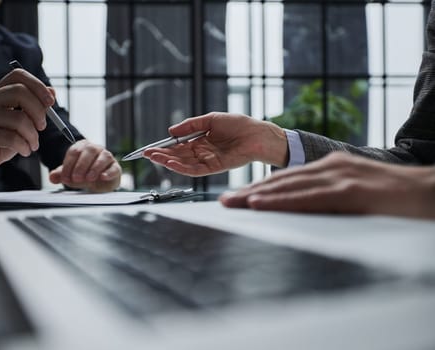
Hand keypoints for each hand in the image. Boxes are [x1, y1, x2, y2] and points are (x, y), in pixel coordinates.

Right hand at [0, 68, 54, 187]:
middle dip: (39, 111)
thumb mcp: (20, 124)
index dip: (38, 85)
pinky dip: (24, 146)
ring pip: (19, 119)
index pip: (18, 75)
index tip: (50, 102)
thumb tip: (52, 91)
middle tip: (42, 127)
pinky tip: (24, 151)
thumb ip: (34, 107)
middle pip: (20, 92)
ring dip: (33, 135)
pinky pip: (11, 138)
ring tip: (32, 145)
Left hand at [49, 139, 120, 192]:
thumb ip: (60, 174)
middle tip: (76, 178)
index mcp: (82, 147)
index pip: (74, 151)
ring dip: (95, 168)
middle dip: (81, 165)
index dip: (69, 164)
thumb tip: (52, 177)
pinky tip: (102, 177)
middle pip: (89, 151)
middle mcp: (96, 149)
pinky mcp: (116, 167)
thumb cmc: (84, 175)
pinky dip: (108, 172)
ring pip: (103, 157)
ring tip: (88, 178)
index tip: (65, 177)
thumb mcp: (70, 175)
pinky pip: (114, 167)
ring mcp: (107, 157)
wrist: (98, 183)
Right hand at [142, 112, 288, 175]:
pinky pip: (195, 170)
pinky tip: (171, 164)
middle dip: (161, 155)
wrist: (258, 133)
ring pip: (184, 164)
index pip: (177, 147)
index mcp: (200, 141)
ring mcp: (208, 161)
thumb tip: (171, 131)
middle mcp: (202, 153)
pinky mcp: (215, 167)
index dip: (163, 147)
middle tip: (145, 154)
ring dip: (168, 162)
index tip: (150, 148)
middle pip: (177, 156)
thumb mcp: (210, 119)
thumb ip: (190, 126)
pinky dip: (182, 168)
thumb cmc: (239, 124)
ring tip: (154, 158)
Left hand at [219, 152, 434, 219]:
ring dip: (256, 196)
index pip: (287, 178)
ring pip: (288, 186)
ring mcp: (341, 177)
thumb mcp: (356, 190)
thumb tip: (303, 208)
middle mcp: (331, 166)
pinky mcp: (351, 191)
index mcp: (332, 166)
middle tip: (223, 202)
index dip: (260, 188)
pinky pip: (308, 198)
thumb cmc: (394, 197)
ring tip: (231, 204)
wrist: (431, 191)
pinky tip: (260, 204)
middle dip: (250, 192)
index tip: (239, 198)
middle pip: (281, 180)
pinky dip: (281, 201)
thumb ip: (329, 195)